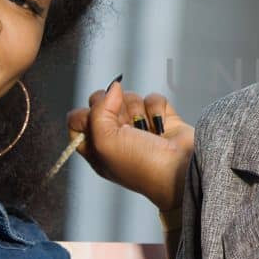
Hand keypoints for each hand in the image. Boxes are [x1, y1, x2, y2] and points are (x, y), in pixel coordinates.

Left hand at [66, 84, 193, 212]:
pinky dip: (156, 109)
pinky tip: (161, 125)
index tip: (97, 122)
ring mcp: (138, 127)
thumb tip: (113, 88)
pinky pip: (152, 98)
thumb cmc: (142, 166)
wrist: (180, 170)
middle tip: (125, 127)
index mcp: (96, 148)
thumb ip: (98, 110)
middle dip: (115, 110)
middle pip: (103, 103)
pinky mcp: (159, 118)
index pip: (77, 120)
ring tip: (146, 130)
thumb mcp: (104, 141)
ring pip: (128, 98)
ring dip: (138, 111)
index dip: (86, 115)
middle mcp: (115, 137)